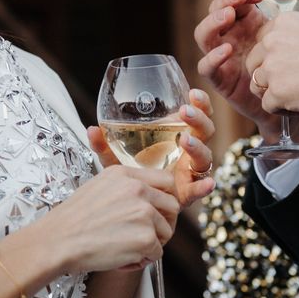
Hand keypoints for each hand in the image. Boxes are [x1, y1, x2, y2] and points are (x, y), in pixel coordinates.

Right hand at [46, 165, 179, 273]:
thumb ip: (125, 187)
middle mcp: (138, 189)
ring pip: (166, 232)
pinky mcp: (146, 237)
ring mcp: (144, 213)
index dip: (166, 199)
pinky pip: (157, 253)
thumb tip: (146, 198)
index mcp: (126, 175)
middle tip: (148, 235)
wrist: (56, 242)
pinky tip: (122, 259)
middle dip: (164, 223)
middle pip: (172, 206)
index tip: (160, 211)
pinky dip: (142, 261)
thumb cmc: (72, 221)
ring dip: (152, 244)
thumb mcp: (98, 187)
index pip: (166, 181)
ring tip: (127, 249)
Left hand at [88, 89, 215, 208]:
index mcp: (176, 136)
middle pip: (205, 131)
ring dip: (198, 147)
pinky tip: (207, 184)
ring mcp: (190, 172)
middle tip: (185, 112)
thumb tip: (90, 129)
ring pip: (204, 157)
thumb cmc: (131, 175)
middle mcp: (188, 152)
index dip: (200, 103)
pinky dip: (205, 186)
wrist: (132, 205)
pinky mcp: (187, 192)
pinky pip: (199, 188)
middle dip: (199, 119)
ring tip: (185, 142)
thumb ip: (104, 145)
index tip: (193, 93)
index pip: (195, 115)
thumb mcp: (115, 158)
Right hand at [194, 0, 298, 141]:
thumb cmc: (296, 66)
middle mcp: (231, 35)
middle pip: (216, 10)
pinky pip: (206, 67)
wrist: (293, 102)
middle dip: (227, 0)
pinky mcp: (220, 79)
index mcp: (247, 21)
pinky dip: (212, 57)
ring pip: (204, 34)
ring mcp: (223, 56)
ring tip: (228, 16)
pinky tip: (225, 51)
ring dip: (213, 23)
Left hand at [246, 12, 298, 114]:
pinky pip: (268, 105)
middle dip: (270, 76)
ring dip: (276, 93)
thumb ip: (295, 35)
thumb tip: (284, 49)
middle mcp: (272, 41)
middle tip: (297, 82)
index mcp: (282, 22)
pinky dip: (284, 109)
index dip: (274, 57)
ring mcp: (273, 67)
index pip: (261, 42)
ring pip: (257, 85)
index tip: (294, 64)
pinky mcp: (278, 92)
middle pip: (253, 64)